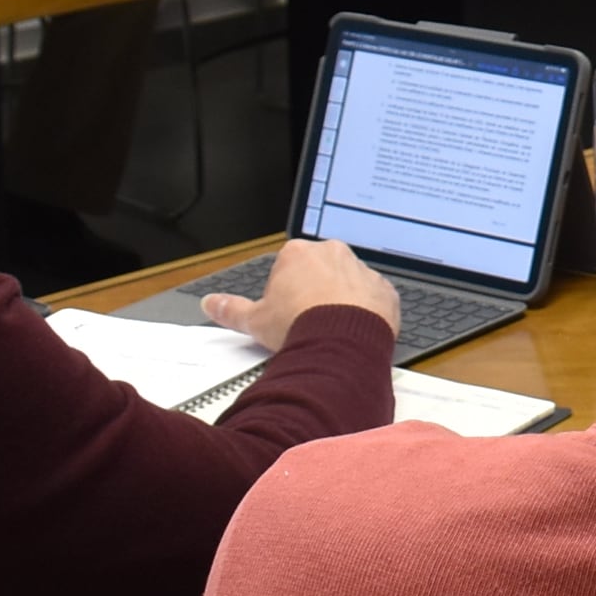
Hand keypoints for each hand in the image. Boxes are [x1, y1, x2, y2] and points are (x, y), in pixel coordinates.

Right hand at [208, 238, 399, 345]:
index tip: (286, 314)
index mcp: (298, 253)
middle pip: (320, 272)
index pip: (288, 269)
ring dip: (342, 301)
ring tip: (331, 330)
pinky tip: (354, 331)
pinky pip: (375, 298)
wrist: (341, 342)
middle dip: (314, 293)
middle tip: (307, 322)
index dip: (284, 295)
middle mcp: (333, 253)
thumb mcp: (255, 320)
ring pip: (349, 283)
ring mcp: (361, 270)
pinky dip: (367, 312)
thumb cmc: (298, 326)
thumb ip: (232, 309)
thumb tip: (211, 303)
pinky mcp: (384, 290)